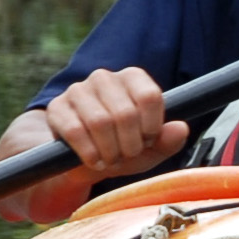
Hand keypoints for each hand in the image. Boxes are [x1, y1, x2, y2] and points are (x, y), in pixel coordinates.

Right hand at [41, 66, 188, 177]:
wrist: (82, 159)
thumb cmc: (120, 147)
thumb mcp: (149, 149)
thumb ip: (167, 140)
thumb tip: (181, 129)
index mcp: (132, 78)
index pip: (150, 96)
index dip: (151, 127)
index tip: (148, 141)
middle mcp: (104, 78)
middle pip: (125, 113)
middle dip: (130, 144)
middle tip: (128, 155)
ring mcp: (78, 90)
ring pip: (100, 122)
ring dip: (110, 150)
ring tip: (111, 160)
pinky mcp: (57, 108)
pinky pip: (75, 131)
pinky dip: (89, 153)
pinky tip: (94, 160)